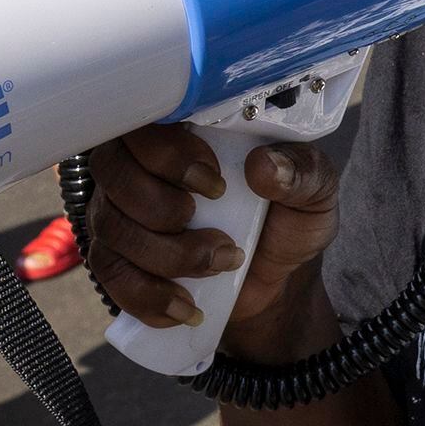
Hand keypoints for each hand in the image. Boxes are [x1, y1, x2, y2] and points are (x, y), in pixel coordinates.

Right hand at [82, 123, 339, 342]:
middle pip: (112, 171)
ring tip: (222, 264)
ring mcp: (120, 211)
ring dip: (168, 256)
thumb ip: (302, 172)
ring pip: (110, 227)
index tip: (217, 185)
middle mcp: (141, 164)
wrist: (278, 282)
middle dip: (163, 208)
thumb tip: (264, 165)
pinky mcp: (117, 258)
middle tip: (219, 231)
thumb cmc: (289, 220)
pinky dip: (149, 296)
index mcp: (186, 130)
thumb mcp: (315, 194)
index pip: (143, 120)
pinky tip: (187, 305)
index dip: (168, 153)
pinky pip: (110, 275)